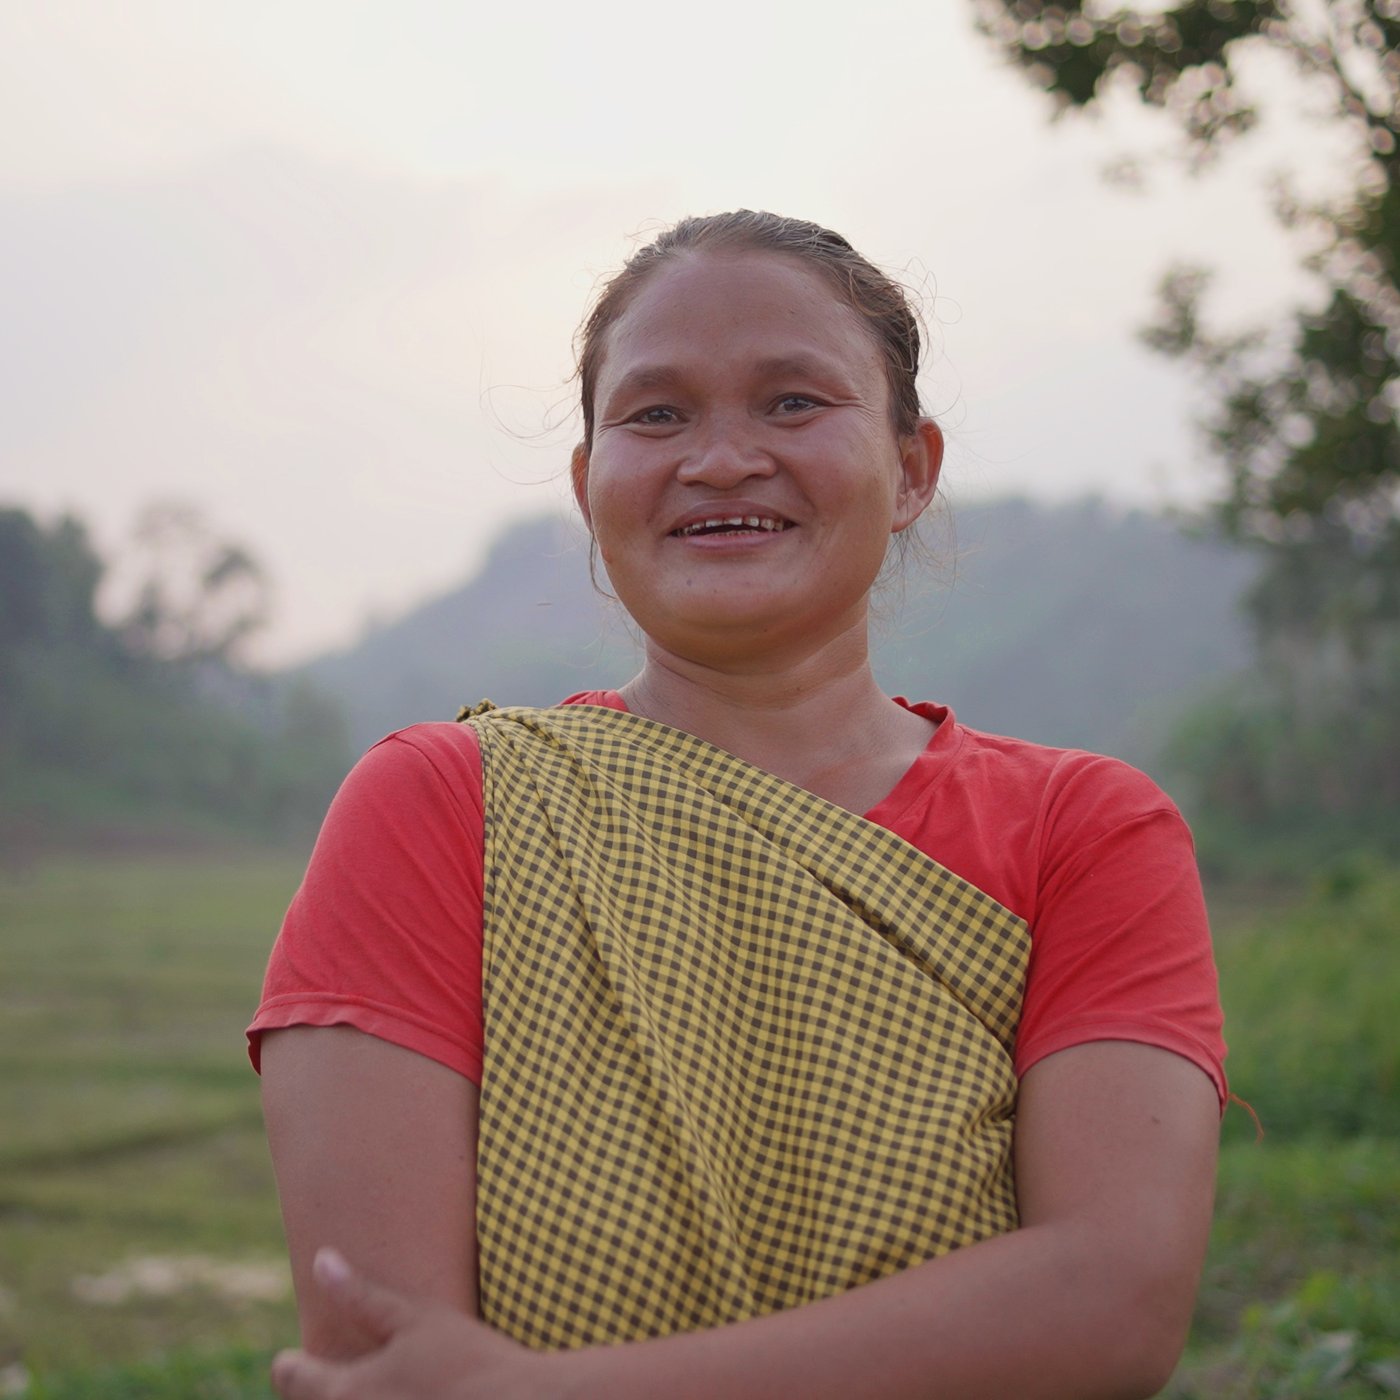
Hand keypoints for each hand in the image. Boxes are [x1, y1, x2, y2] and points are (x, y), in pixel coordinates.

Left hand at [270, 1249, 566, 1399]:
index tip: (298, 1356)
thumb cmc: (467, 1359)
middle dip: (320, 1389)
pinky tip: (408, 1397)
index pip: (290, 1378)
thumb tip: (321, 1259)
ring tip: (379, 1387)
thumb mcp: (415, 1318)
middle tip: (349, 1370)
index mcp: (344, 1392)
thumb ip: (361, 1295)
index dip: (292, 1363)